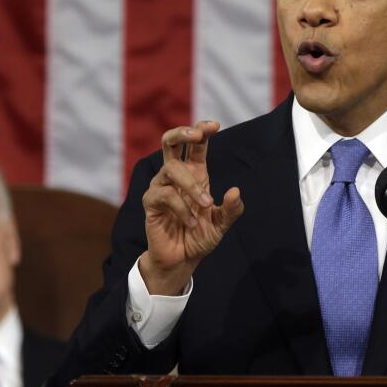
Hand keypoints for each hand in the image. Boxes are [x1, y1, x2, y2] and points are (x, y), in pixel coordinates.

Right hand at [139, 121, 243, 294]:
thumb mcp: (222, 224)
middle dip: (182, 132)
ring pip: (171, 169)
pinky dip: (181, 208)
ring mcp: (161, 187)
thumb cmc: (200, 237)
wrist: (182, 260)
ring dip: (192, 185)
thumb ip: (231, 210)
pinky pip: (164, 195)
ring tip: (206, 205)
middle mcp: (176, 176)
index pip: (195, 144)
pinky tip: (190, 222)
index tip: (215, 126)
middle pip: (170, 141)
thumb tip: (235, 191)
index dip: (202, 130)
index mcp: (195, 173)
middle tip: (198, 135)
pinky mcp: (151, 203)